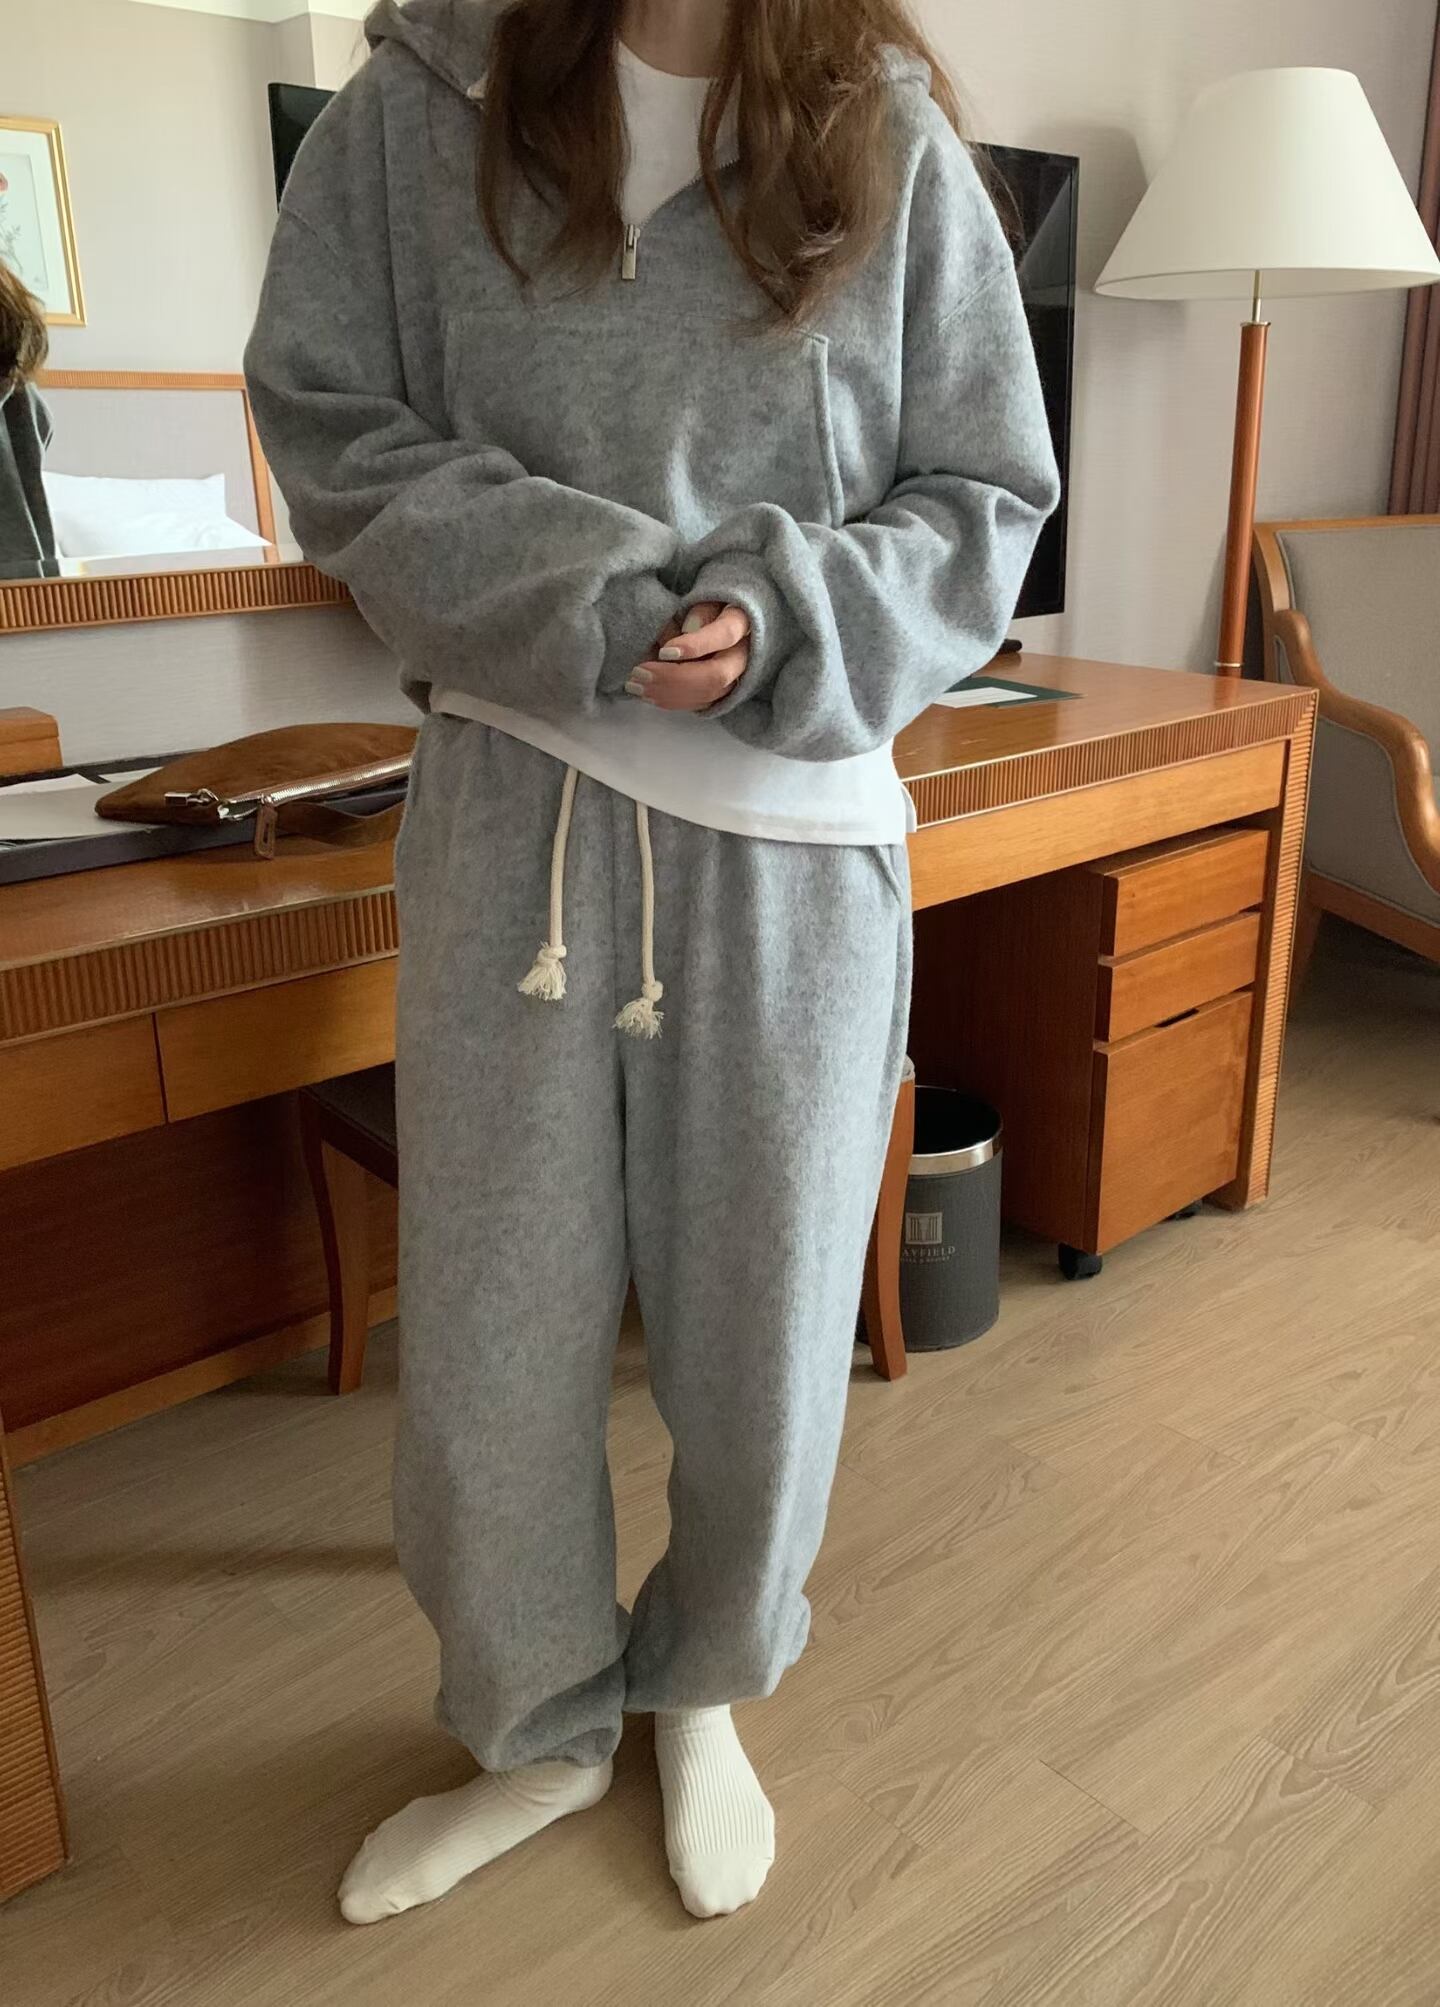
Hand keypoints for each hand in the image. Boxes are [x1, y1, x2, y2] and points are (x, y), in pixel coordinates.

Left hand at [626, 603, 750, 712]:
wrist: (721, 618)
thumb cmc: (707, 604)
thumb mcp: (702, 597)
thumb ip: (696, 611)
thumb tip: (687, 628)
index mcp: (740, 621)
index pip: (725, 635)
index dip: (696, 646)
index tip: (664, 651)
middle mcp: (744, 654)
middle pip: (716, 675)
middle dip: (674, 678)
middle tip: (639, 673)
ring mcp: (736, 677)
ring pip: (708, 693)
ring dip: (669, 693)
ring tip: (636, 685)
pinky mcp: (723, 692)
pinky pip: (700, 704)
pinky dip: (673, 701)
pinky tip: (648, 695)